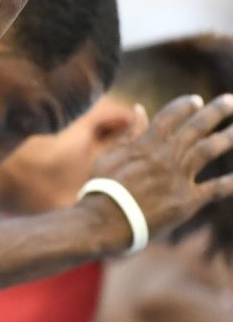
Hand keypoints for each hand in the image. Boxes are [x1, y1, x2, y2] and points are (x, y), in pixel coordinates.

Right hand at [84, 95, 232, 251]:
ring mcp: (177, 178)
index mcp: (144, 145)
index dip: (184, 106)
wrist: (104, 222)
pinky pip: (214, 189)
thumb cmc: (102, 189)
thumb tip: (140, 108)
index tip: (197, 100)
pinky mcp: (186, 201)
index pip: (169, 117)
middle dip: (214, 112)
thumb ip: (129, 133)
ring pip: (208, 150)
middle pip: (195, 128)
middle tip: (229, 100)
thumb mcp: (110, 156)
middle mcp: (165, 157)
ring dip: (226, 137)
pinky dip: (230, 182)